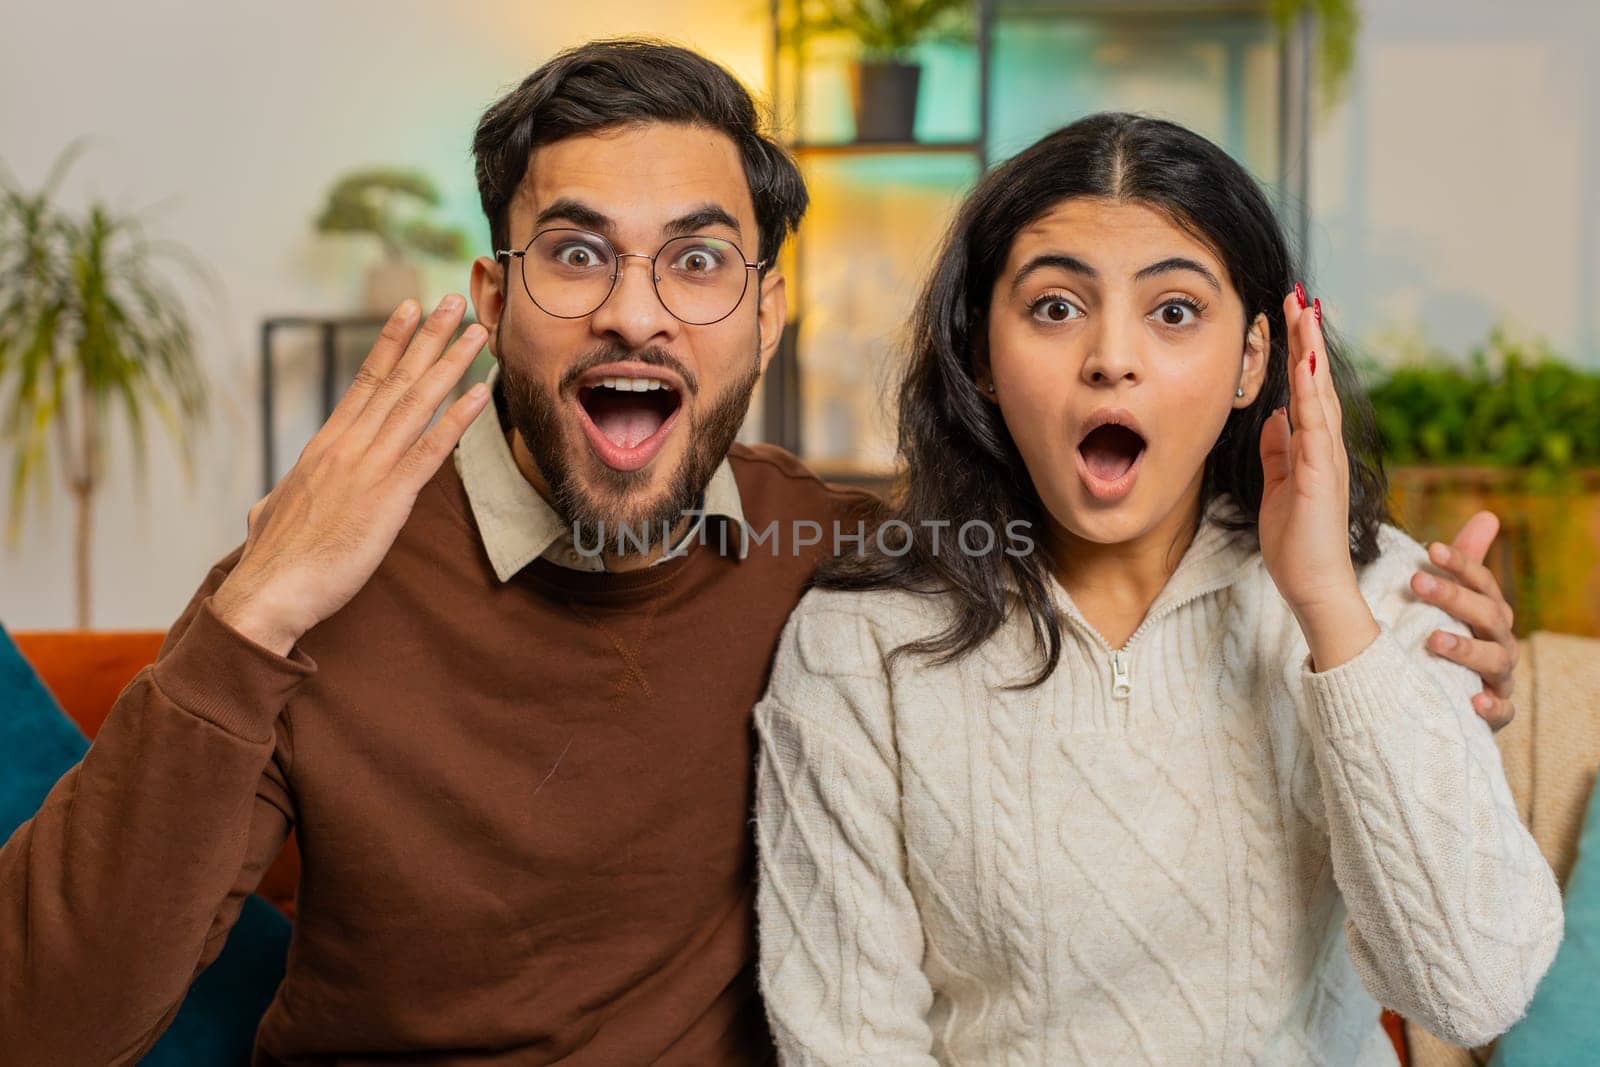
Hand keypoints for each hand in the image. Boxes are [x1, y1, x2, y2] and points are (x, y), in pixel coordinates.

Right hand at [211, 296, 489, 654]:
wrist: (268, 591)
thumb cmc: (271, 561)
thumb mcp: (271, 514)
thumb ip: (283, 498)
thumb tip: (275, 500)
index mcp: (324, 446)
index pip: (364, 382)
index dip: (391, 344)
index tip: (409, 310)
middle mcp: (347, 445)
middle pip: (395, 379)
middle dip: (428, 337)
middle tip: (454, 299)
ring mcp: (368, 467)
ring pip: (416, 403)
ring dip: (451, 364)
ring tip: (476, 331)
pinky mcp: (387, 497)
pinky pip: (430, 450)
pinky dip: (458, 419)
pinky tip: (481, 395)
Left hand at [1258, 287, 1378, 669]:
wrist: (1312, 586)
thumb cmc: (1298, 543)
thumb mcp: (1279, 487)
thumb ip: (1279, 452)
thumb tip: (1276, 419)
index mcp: (1313, 449)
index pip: (1307, 390)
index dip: (1299, 353)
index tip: (1292, 317)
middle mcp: (1325, 448)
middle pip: (1318, 382)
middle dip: (1308, 339)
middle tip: (1301, 296)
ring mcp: (1326, 460)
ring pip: (1321, 395)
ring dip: (1311, 354)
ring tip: (1305, 313)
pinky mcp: (1320, 478)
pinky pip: (1315, 429)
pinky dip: (1312, 396)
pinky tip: (1305, 368)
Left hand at [1411, 511, 1517, 729]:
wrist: (1448, 694)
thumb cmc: (1449, 634)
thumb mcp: (1452, 597)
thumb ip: (1465, 561)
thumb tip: (1489, 514)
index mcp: (1490, 611)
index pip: (1482, 582)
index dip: (1460, 564)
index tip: (1430, 548)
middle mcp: (1500, 641)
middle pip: (1487, 615)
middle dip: (1453, 597)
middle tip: (1416, 582)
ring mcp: (1499, 677)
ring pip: (1494, 661)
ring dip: (1466, 649)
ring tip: (1434, 640)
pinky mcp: (1495, 712)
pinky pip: (1501, 712)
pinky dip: (1491, 707)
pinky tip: (1473, 700)